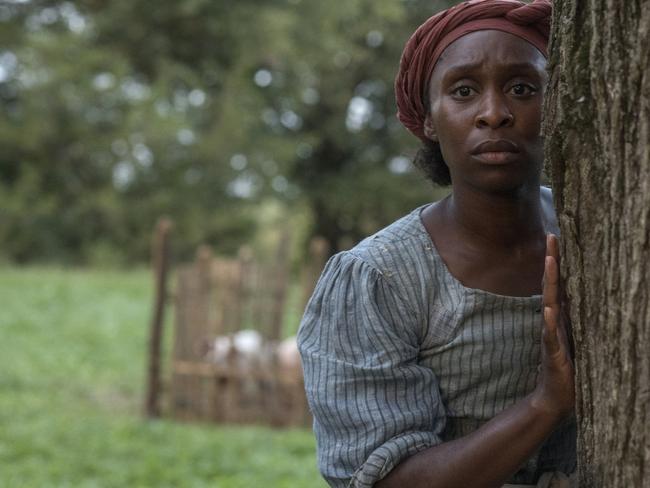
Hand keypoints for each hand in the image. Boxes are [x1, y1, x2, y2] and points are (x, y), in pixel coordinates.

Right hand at [531, 234, 574, 420]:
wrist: (556, 397)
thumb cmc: (570, 370)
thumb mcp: (581, 340)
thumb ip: (581, 320)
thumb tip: (595, 300)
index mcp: (563, 317)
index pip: (560, 284)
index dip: (559, 262)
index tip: (557, 239)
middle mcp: (554, 321)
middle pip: (551, 285)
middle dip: (552, 261)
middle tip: (551, 237)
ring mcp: (551, 335)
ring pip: (549, 302)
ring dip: (548, 282)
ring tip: (549, 262)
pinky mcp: (552, 352)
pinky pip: (550, 334)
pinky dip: (548, 321)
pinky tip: (548, 308)